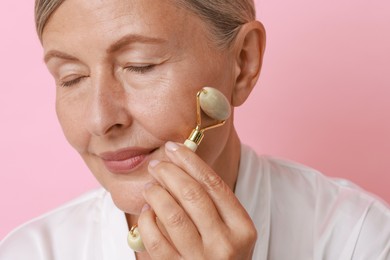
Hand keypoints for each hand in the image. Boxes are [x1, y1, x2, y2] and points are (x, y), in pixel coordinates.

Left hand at [137, 141, 256, 258]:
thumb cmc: (223, 258)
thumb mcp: (231, 232)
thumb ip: (214, 204)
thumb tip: (183, 165)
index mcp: (242, 228)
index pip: (213, 183)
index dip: (190, 161)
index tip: (174, 148)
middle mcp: (226, 244)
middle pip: (192, 194)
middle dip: (169, 173)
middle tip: (156, 165)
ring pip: (172, 214)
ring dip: (155, 193)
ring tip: (150, 187)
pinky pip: (155, 239)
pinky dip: (146, 221)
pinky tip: (147, 213)